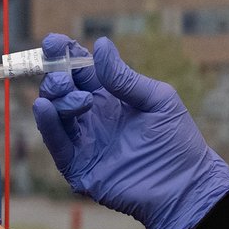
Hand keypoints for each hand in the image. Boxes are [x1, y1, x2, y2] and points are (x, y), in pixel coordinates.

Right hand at [32, 34, 228, 228]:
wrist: (184, 186)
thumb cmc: (177, 142)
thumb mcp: (157, 100)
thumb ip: (125, 77)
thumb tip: (100, 45)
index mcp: (110, 96)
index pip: (80, 70)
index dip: (64, 54)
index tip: (54, 42)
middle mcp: (91, 116)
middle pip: (61, 88)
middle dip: (57, 76)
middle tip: (66, 77)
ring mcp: (83, 140)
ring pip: (55, 112)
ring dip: (57, 98)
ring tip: (77, 99)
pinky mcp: (77, 165)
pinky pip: (56, 142)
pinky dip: (47, 124)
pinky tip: (44, 107)